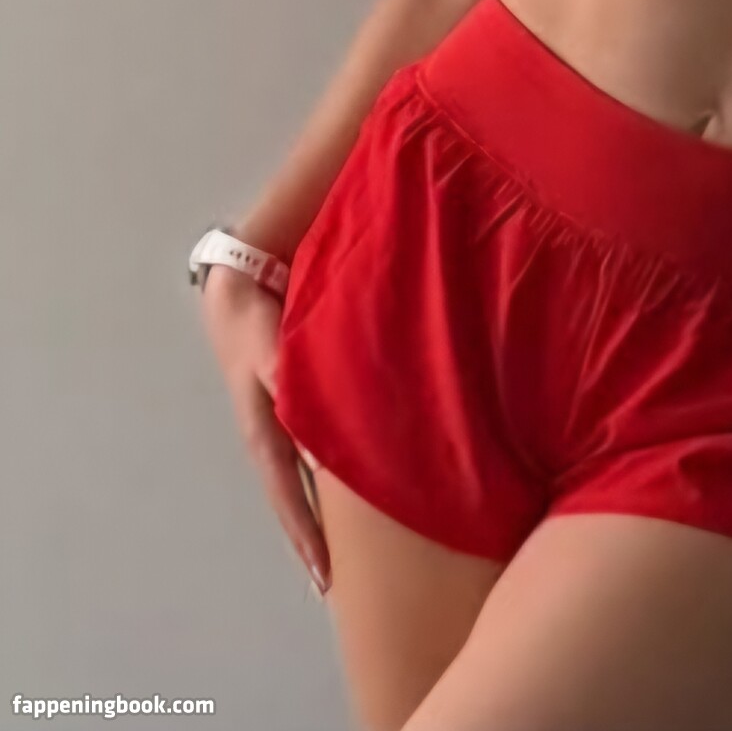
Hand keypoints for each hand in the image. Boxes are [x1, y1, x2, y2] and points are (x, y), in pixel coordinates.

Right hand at [200, 264, 329, 596]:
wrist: (238, 288)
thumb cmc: (254, 322)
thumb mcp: (270, 352)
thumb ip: (290, 384)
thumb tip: (311, 426)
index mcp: (263, 433)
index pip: (288, 496)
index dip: (305, 536)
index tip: (324, 578)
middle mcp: (272, 436)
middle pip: (295, 498)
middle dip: (315, 537)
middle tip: (344, 579)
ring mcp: (280, 423)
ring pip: (305, 478)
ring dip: (325, 509)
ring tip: (355, 544)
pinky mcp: (292, 405)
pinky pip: (314, 449)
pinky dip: (331, 472)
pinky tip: (355, 481)